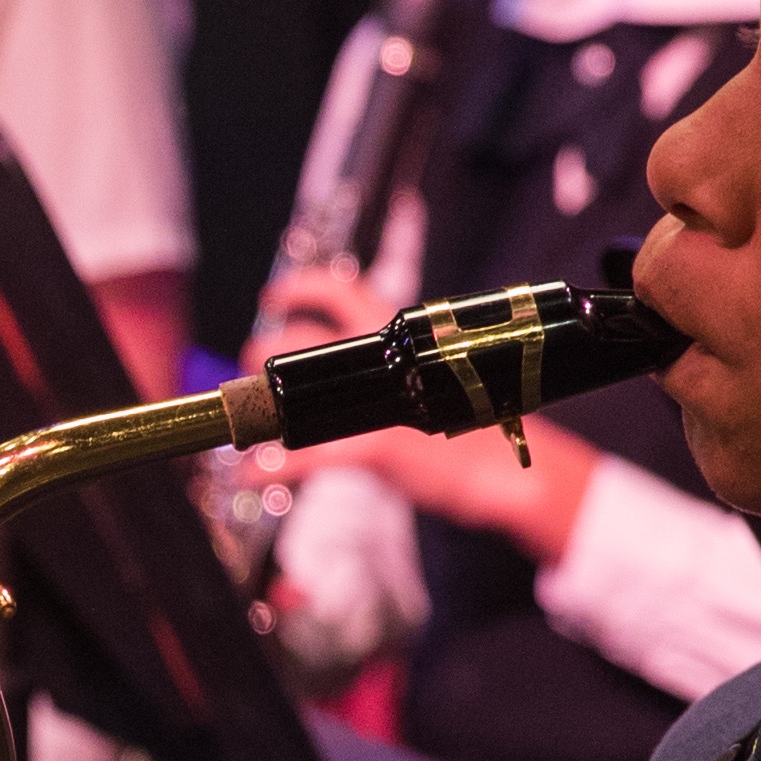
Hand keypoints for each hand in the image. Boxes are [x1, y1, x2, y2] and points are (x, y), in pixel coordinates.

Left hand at [249, 262, 605, 554]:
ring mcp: (381, 406)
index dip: (303, 286)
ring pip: (301, 395)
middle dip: (269, 349)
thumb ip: (397, 375)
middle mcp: (389, 363)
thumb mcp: (434, 388)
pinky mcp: (378, 449)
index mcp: (403, 341)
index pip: (346, 290)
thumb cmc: (477, 431)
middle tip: (255, 364)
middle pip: (306, 340)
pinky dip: (275, 468)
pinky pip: (310, 457)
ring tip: (254, 423)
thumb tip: (368, 377)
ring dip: (267, 407)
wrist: (508, 474)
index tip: (275, 294)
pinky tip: (253, 473)